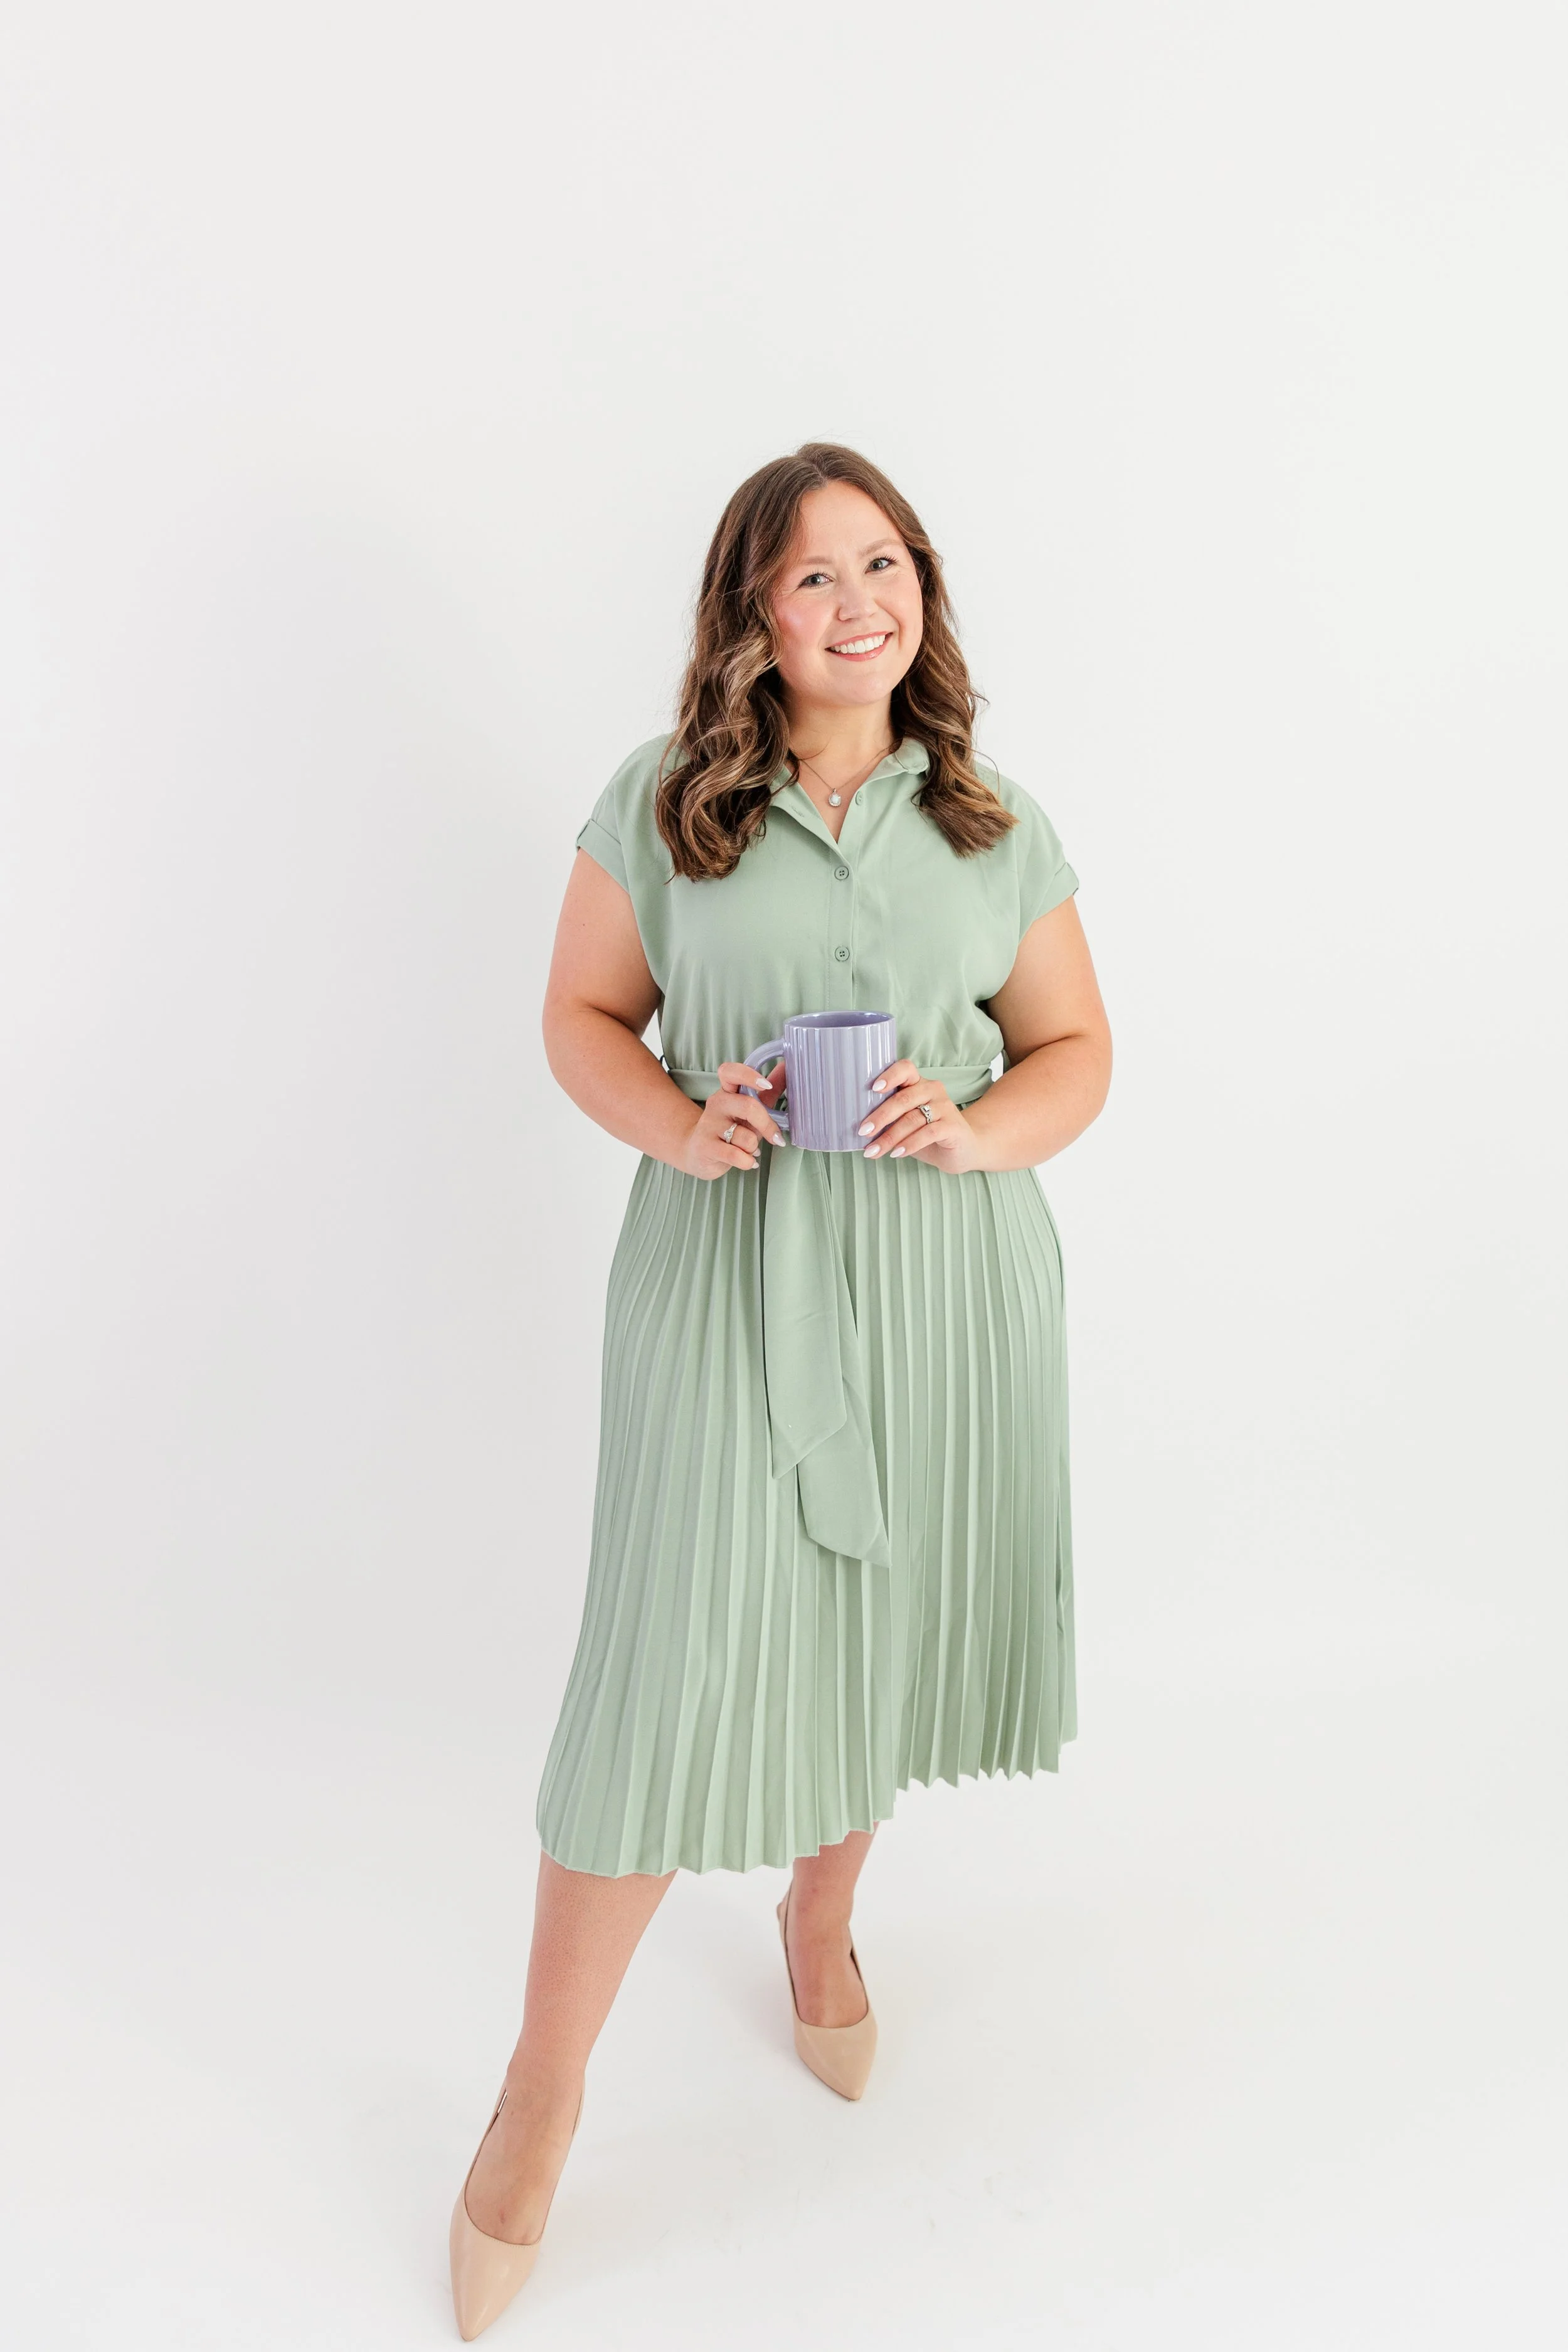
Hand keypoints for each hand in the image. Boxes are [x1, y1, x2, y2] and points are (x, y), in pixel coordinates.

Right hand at [676, 1059, 788, 1180]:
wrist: (697, 1152)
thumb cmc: (730, 1129)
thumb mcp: (750, 1110)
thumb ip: (768, 1091)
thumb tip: (786, 1067)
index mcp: (727, 1091)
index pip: (730, 1072)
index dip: (749, 1075)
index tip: (767, 1085)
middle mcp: (716, 1104)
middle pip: (748, 1106)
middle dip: (767, 1126)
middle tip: (775, 1138)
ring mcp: (709, 1125)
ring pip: (745, 1137)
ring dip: (753, 1147)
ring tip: (747, 1149)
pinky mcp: (706, 1146)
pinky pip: (737, 1156)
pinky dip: (747, 1161)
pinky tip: (746, 1160)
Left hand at [856, 1059, 983, 1173]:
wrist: (961, 1150)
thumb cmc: (926, 1134)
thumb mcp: (905, 1123)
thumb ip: (889, 1118)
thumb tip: (859, 1127)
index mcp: (918, 1083)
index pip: (905, 1069)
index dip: (889, 1076)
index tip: (873, 1089)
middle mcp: (933, 1090)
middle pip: (903, 1098)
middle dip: (880, 1116)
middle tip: (863, 1131)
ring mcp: (945, 1107)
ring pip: (912, 1119)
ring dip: (890, 1137)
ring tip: (874, 1150)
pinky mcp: (953, 1126)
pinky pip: (928, 1133)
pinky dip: (910, 1144)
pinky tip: (897, 1153)